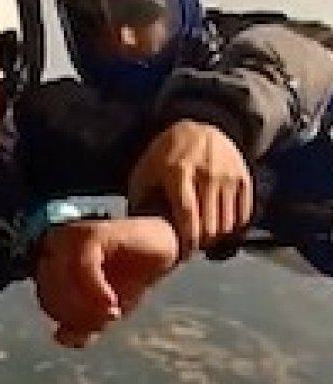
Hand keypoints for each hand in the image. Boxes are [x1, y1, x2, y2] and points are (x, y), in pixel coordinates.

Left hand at [35, 217, 180, 347]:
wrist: (160, 246)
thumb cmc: (128, 273)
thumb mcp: (104, 306)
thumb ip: (82, 324)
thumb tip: (61, 338)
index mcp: (49, 262)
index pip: (45, 300)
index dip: (68, 320)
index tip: (95, 328)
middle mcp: (52, 247)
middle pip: (51, 294)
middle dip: (79, 316)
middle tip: (106, 320)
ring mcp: (69, 238)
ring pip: (61, 283)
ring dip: (87, 308)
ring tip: (111, 312)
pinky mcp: (90, 233)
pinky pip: (81, 268)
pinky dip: (96, 291)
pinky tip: (112, 301)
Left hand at [128, 119, 252, 253]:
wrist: (200, 130)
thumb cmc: (166, 156)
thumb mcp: (146, 171)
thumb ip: (141, 198)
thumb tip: (138, 229)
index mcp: (178, 172)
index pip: (187, 213)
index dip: (186, 238)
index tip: (183, 252)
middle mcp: (207, 174)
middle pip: (210, 223)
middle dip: (201, 242)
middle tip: (191, 246)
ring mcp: (229, 176)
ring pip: (227, 223)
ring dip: (216, 237)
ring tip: (203, 237)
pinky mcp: (244, 179)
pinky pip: (243, 215)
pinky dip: (232, 228)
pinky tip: (218, 227)